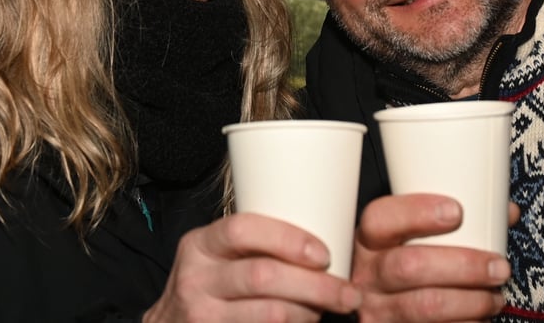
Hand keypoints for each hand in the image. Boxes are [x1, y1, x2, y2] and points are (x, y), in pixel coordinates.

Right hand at [142, 213, 361, 321]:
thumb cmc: (209, 283)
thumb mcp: (216, 256)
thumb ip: (253, 245)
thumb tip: (322, 236)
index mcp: (200, 244)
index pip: (243, 229)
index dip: (288, 240)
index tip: (323, 254)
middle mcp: (196, 278)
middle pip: (262, 276)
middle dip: (315, 285)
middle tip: (348, 292)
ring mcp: (202, 314)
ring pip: (269, 313)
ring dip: (309, 312)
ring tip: (328, 310)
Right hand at [352, 194, 511, 321]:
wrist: (383, 311)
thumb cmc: (405, 267)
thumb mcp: (412, 242)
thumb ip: (454, 223)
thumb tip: (506, 211)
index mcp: (369, 242)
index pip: (380, 219)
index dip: (416, 213)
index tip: (456, 211)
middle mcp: (367, 276)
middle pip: (409, 266)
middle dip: (463, 266)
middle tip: (499, 267)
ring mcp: (377, 311)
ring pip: (425, 306)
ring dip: (471, 302)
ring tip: (495, 297)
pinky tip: (480, 320)